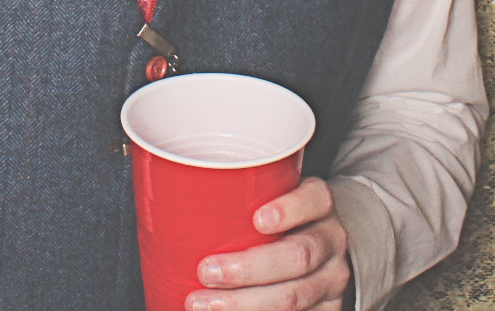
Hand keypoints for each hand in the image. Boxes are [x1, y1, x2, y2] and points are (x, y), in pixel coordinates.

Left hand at [187, 178, 350, 310]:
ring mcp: (331, 280)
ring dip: (244, 304)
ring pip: (294, 297)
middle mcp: (331, 241)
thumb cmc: (278, 221)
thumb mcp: (271, 198)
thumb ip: (237, 199)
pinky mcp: (327, 309)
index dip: (289, 209)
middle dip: (249, 268)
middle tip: (205, 271)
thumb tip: (163, 195)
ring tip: (201, 305)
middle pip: (298, 256)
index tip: (257, 219)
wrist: (322, 249)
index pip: (314, 200)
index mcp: (320, 206)